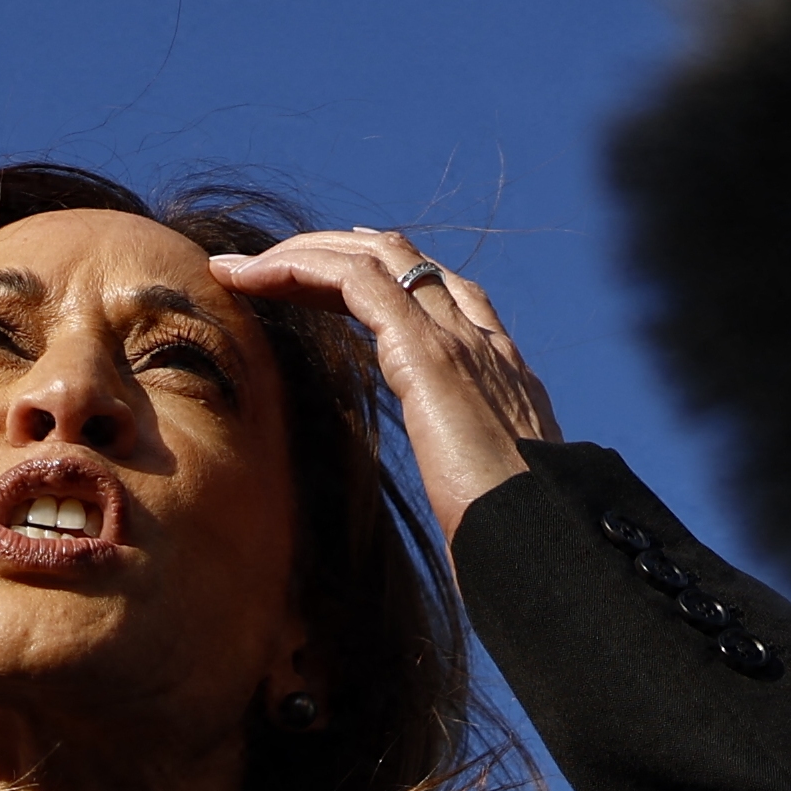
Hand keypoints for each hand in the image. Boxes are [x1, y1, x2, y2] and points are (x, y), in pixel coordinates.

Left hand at [204, 230, 563, 541]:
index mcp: (499, 372)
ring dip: (302, 252)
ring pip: (373, 256)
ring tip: (242, 269)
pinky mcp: (425, 351)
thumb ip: (473, 486)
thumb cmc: (521, 538)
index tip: (321, 286)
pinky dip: (299, 268)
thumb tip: (463, 525)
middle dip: (330, 251)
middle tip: (266, 267)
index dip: (378, 275)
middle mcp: (480, 340)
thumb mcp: (492, 499)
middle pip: (402, 259)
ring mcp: (456, 339)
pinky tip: (254, 279)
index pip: (437, 292)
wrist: (548, 539)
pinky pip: (353, 280)